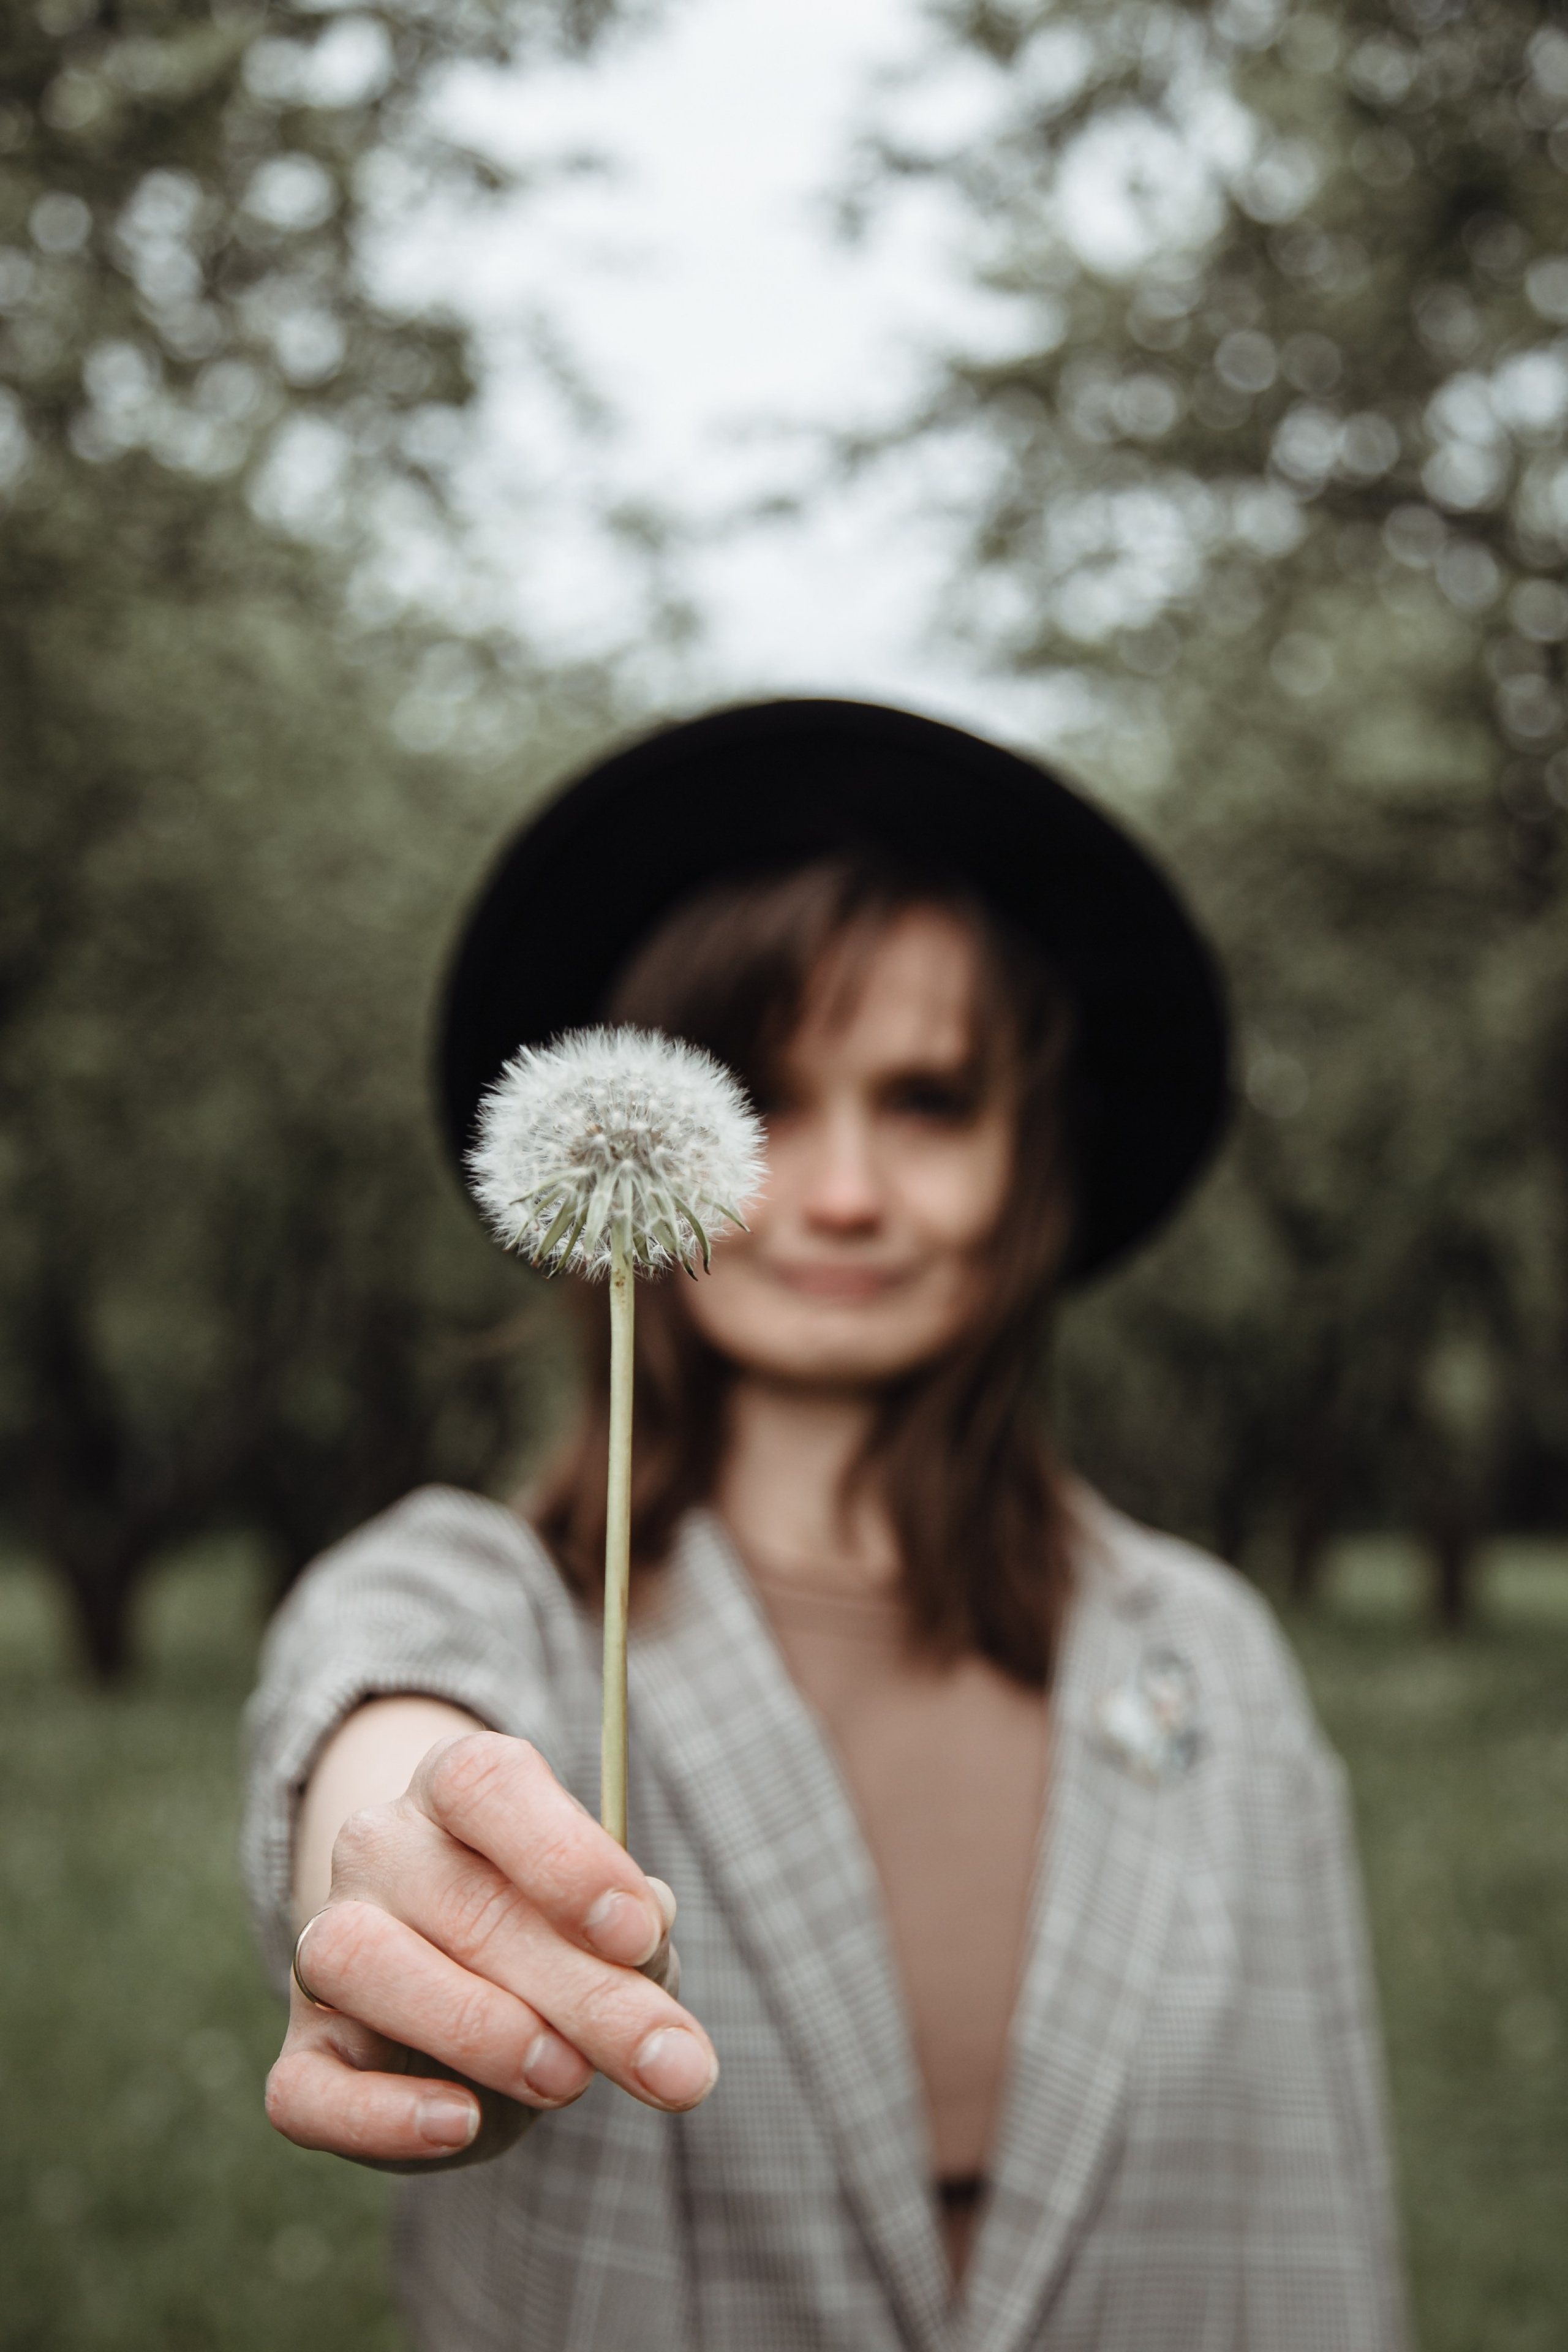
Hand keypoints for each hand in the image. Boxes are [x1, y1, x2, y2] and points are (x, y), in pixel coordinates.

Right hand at [264, 1732, 716, 2169]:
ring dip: (475, 2026)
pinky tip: (458, 2124)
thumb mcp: (614, 1929)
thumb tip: (650, 1944)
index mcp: (457, 1786)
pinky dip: (380, 2117)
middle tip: (666, 2062)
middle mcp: (380, 1847)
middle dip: (582, 1992)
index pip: (486, 1781)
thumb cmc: (559, 1944)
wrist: (471, 2010)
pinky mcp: (305, 2054)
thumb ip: (639, 1938)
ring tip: (566, 2077)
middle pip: (463, 1900)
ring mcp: (324, 1943)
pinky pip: (306, 2087)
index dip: (564, 1854)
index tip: (638, 1934)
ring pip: (356, 1960)